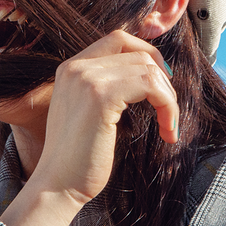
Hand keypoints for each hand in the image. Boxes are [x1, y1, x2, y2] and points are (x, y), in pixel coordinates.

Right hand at [0, 30, 177, 225]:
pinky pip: (151, 86)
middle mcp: (76, 67)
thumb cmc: (77, 159)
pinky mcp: (101, 97)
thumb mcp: (89, 113)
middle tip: (167, 109)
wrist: (57, 186)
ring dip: (168, 98)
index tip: (161, 84)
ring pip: (148, 68)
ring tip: (167, 125)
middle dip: (162, 78)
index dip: (147, 55)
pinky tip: (167, 131)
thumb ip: (106, 88)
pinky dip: (167, 106)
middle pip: (137, 52)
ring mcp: (87, 79)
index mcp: (71, 68)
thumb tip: (147, 75)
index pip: (119, 40)